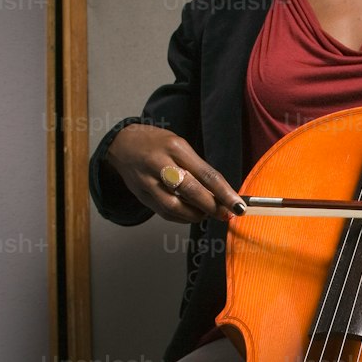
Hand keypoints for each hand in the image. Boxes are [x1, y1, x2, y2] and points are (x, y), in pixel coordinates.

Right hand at [105, 124, 244, 220]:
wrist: (122, 145)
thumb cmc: (157, 144)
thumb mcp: (180, 145)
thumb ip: (198, 168)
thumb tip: (221, 193)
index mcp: (176, 148)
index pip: (206, 174)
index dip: (224, 193)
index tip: (238, 206)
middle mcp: (160, 164)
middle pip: (191, 191)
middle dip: (212, 207)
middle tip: (226, 214)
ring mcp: (148, 181)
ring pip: (175, 206)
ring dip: (196, 215)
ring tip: (207, 215)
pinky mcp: (141, 195)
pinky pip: (164, 212)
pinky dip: (181, 217)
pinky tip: (191, 215)